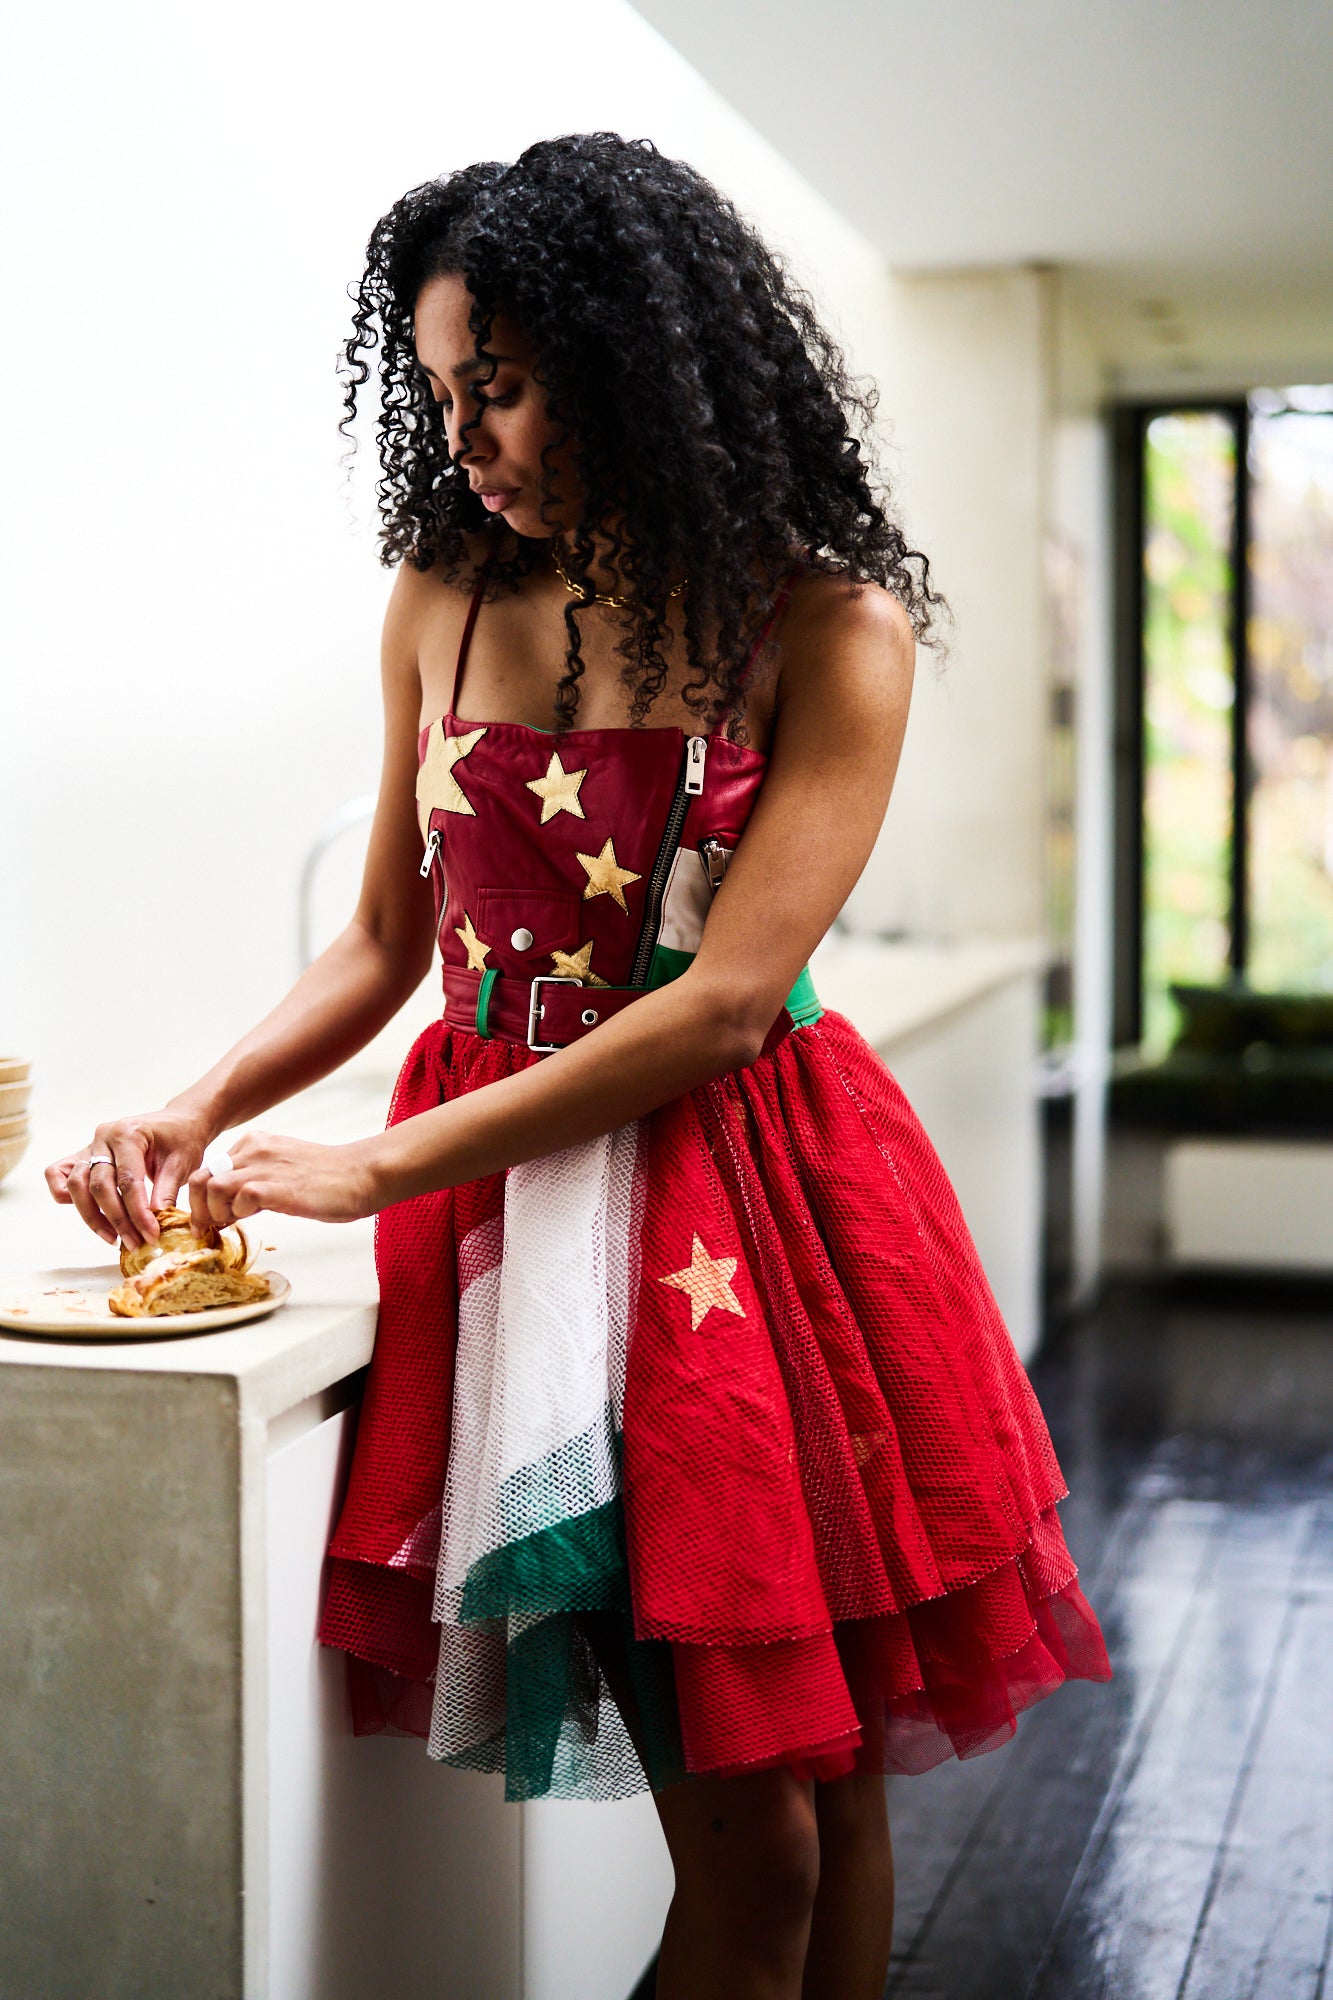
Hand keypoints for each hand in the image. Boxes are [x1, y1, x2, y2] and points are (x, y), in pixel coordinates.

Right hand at [46, 1107, 214, 1248]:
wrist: (178, 1123)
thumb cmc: (182, 1140)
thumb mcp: (182, 1164)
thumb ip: (166, 1192)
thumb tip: (152, 1222)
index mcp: (129, 1133)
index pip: (127, 1180)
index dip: (138, 1213)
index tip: (149, 1235)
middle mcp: (104, 1137)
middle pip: (99, 1185)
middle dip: (117, 1220)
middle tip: (135, 1242)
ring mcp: (90, 1146)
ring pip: (76, 1185)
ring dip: (92, 1216)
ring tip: (115, 1238)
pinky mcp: (84, 1156)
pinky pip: (59, 1175)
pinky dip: (68, 1196)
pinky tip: (92, 1215)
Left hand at [186, 1130, 376, 1233]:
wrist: (362, 1174)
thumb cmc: (328, 1180)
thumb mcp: (282, 1173)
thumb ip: (254, 1183)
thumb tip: (228, 1209)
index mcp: (254, 1144)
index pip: (208, 1169)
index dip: (202, 1199)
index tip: (212, 1220)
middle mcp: (253, 1149)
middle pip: (198, 1178)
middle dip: (198, 1209)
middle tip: (211, 1229)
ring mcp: (264, 1166)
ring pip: (210, 1187)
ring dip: (215, 1213)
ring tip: (233, 1225)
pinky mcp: (276, 1186)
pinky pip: (238, 1198)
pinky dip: (238, 1215)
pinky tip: (253, 1219)